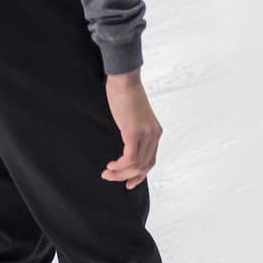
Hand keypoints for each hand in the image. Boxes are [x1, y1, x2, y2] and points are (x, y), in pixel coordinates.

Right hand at [102, 69, 161, 188]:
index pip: (150, 161)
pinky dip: (120, 165)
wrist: (124, 80)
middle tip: (111, 177)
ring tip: (107, 172)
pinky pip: (130, 158)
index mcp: (155, 133)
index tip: (128, 182)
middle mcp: (154, 135)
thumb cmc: (125, 95)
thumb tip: (126, 145)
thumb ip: (133, 132)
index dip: (139, 175)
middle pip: (144, 166)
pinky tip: (111, 164)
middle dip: (126, 176)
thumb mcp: (133, 118)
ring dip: (120, 173)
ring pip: (136, 165)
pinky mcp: (134, 133)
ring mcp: (145, 135)